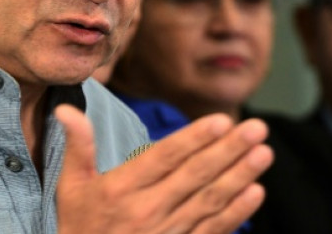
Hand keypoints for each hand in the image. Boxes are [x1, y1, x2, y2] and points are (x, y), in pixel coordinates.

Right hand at [55, 104, 272, 233]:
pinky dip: (236, 213)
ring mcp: (168, 232)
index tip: (221, 121)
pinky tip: (255, 192)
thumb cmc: (78, 224)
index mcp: (122, 189)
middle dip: (229, 150)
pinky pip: (213, 229)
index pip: (165, 158)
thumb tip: (68, 109)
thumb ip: (78, 145)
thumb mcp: (70, 185)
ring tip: (263, 153)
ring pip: (210, 200)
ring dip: (240, 176)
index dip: (194, 139)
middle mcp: (148, 210)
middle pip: (195, 175)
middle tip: (256, 128)